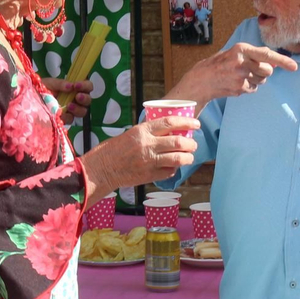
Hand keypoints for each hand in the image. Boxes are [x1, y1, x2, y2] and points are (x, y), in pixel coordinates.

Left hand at [41, 77, 91, 122]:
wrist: (28, 99)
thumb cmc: (41, 88)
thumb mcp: (50, 83)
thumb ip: (60, 84)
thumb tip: (71, 86)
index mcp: (74, 89)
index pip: (87, 87)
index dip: (85, 86)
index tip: (76, 86)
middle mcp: (75, 100)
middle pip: (88, 101)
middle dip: (85, 98)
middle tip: (77, 96)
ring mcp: (70, 111)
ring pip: (82, 112)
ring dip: (78, 109)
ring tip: (69, 106)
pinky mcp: (64, 120)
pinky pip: (70, 120)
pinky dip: (66, 117)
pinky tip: (60, 114)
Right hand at [80, 116, 197, 200]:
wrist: (103, 168)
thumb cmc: (115, 149)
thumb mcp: (132, 133)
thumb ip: (150, 133)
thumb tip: (170, 132)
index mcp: (142, 131)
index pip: (170, 123)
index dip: (186, 122)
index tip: (196, 124)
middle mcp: (147, 145)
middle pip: (178, 142)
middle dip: (191, 144)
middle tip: (194, 144)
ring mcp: (149, 161)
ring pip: (178, 159)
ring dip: (187, 158)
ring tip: (189, 157)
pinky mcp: (149, 175)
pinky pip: (169, 172)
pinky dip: (174, 169)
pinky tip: (173, 167)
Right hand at [166, 42, 296, 111]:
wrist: (201, 80)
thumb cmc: (219, 64)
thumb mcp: (235, 53)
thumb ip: (254, 55)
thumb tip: (273, 64)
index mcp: (241, 49)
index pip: (267, 54)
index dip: (282, 61)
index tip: (294, 67)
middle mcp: (242, 62)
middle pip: (268, 70)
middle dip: (264, 71)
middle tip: (250, 69)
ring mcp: (240, 76)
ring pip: (261, 80)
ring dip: (255, 79)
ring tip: (239, 76)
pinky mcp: (239, 88)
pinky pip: (253, 88)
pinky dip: (248, 87)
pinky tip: (236, 83)